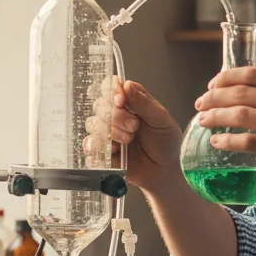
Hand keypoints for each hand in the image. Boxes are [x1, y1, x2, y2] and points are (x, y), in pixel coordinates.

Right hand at [84, 77, 182, 193]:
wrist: (165, 170)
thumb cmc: (166, 142)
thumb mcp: (161, 120)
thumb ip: (143, 103)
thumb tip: (127, 85)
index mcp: (130, 102)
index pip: (111, 87)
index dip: (112, 91)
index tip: (121, 100)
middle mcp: (115, 115)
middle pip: (101, 105)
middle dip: (116, 116)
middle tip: (134, 126)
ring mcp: (107, 133)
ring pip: (94, 124)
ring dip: (111, 132)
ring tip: (129, 140)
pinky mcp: (102, 151)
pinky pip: (89, 145)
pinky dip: (98, 147)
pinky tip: (114, 150)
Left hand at [194, 67, 255, 196]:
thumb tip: (248, 99)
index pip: (250, 73)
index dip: (225, 77)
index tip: (211, 85)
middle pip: (239, 91)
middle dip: (213, 97)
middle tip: (200, 105)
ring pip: (238, 114)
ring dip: (214, 116)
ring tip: (203, 122)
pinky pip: (246, 141)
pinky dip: (226, 141)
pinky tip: (216, 142)